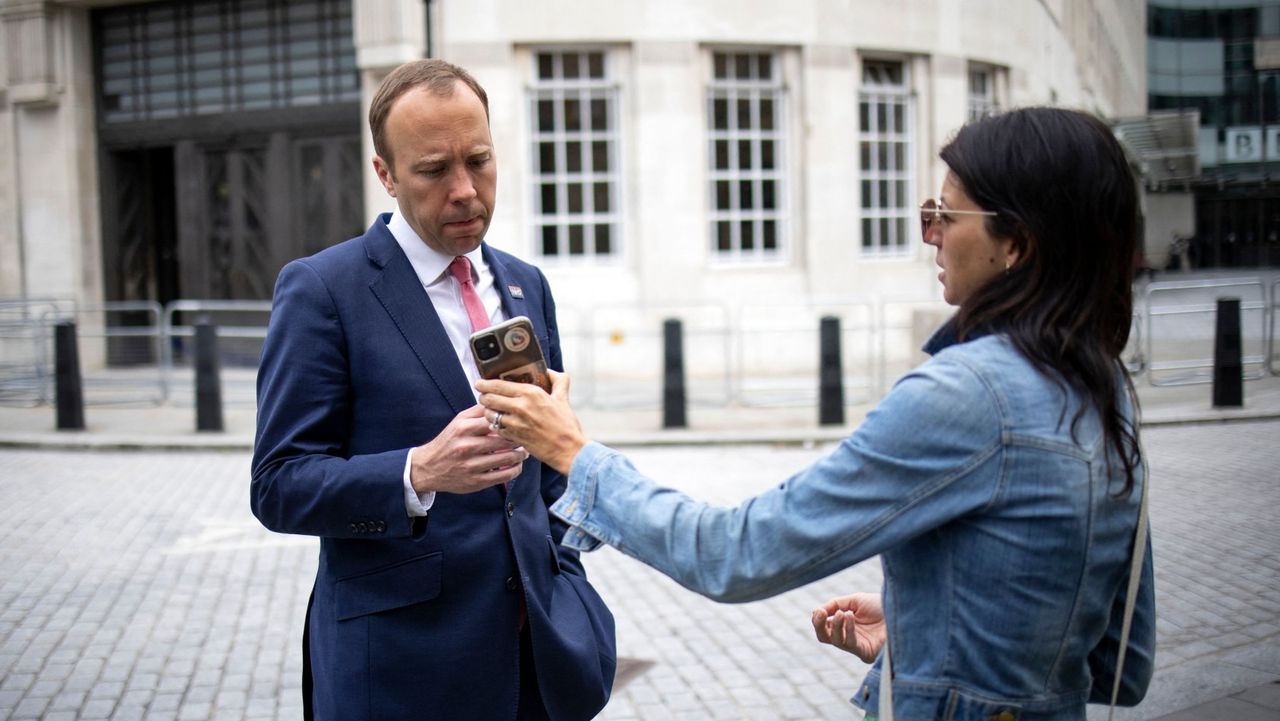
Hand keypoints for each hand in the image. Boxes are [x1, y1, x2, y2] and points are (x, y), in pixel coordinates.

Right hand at [409, 405, 528, 493]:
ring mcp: (472, 465)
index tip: (519, 421)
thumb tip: (498, 400)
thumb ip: (478, 411)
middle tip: (526, 437)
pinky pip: (504, 476)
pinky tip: (517, 466)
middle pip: (505, 440)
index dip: (511, 420)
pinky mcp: (476, 482)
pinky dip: (515, 470)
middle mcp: (467, 446)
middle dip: (520, 438)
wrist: (428, 468)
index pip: (495, 420)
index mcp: (464, 428)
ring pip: (507, 459)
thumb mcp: (458, 421)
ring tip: (524, 452)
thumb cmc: (448, 442)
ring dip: (521, 455)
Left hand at [476, 370, 586, 474]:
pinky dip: (495, 426)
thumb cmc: (566, 425)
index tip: (479, 383)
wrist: (568, 450)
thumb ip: (558, 381)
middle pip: (489, 398)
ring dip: (488, 412)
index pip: (499, 384)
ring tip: (491, 411)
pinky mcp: (513, 437)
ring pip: (489, 414)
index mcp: (531, 393)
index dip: (485, 383)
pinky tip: (500, 425)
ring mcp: (515, 423)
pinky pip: (496, 428)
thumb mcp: (563, 398)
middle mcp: (520, 406)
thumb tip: (550, 372)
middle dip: (483, 397)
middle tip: (483, 396)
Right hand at [810, 592, 885, 663]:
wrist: (902, 610)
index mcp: (845, 624)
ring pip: (835, 641)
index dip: (818, 619)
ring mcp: (857, 645)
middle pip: (824, 637)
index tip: (819, 610)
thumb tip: (817, 611)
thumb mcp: (855, 600)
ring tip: (842, 613)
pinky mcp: (866, 652)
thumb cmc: (882, 606)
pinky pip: (850, 643)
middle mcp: (849, 636)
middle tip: (820, 614)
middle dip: (819, 625)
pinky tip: (850, 617)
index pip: (825, 626)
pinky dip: (847, 629)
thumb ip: (835, 604)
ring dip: (835, 625)